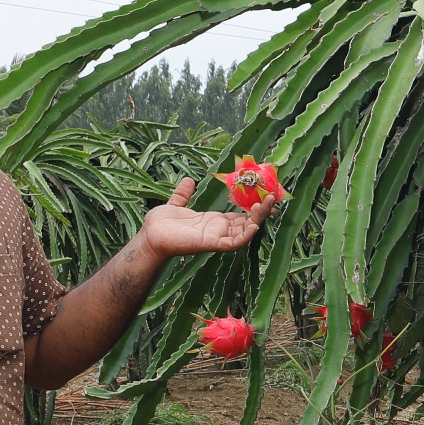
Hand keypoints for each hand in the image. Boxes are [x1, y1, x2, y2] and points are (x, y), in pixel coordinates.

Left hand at [137, 178, 278, 263]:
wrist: (150, 236)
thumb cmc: (161, 225)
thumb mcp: (176, 205)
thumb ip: (183, 194)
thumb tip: (189, 180)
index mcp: (213, 222)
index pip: (239, 216)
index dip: (252, 206)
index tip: (264, 194)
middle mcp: (218, 230)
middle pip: (247, 222)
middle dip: (261, 210)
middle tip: (273, 196)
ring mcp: (216, 238)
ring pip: (245, 231)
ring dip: (258, 218)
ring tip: (268, 203)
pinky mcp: (212, 244)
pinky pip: (234, 242)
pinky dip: (246, 234)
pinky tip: (254, 224)